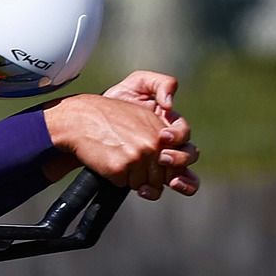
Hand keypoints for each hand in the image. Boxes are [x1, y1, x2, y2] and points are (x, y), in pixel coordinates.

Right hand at [42, 94, 198, 196]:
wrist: (81, 118)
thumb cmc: (111, 120)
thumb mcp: (143, 121)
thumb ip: (161, 142)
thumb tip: (172, 172)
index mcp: (162, 133)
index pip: (180, 165)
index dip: (173, 176)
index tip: (167, 179)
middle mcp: (153, 145)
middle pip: (162, 179)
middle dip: (149, 179)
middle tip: (133, 166)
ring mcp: (137, 157)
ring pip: (143, 185)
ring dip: (130, 179)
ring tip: (117, 158)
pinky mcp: (120, 167)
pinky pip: (123, 185)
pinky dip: (114, 178)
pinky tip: (107, 161)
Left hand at [102, 71, 200, 196]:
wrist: (87, 122)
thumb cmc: (116, 101)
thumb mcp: (138, 83)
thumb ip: (161, 83)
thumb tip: (171, 104)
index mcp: (170, 126)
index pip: (184, 134)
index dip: (178, 136)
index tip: (162, 136)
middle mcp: (168, 146)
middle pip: (188, 157)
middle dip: (179, 159)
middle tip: (161, 158)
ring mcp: (156, 164)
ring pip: (182, 178)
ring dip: (181, 182)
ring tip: (171, 182)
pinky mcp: (140, 177)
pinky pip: (157, 189)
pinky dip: (154, 192)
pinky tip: (143, 190)